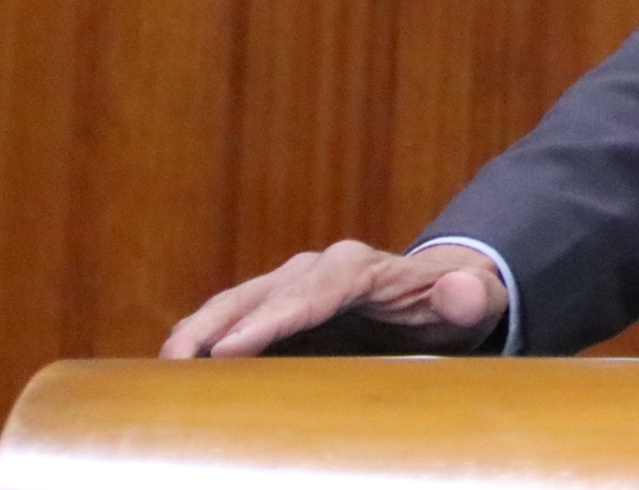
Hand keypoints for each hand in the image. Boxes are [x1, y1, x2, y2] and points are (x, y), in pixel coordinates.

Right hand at [160, 240, 506, 357]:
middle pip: (260, 296)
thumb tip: (463, 288)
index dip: (271, 321)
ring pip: (236, 304)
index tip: (230, 351)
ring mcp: (291, 287)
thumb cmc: (454, 306)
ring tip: (164, 367)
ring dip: (199, 331)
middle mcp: (318, 270)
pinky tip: (175, 370)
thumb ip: (471, 297)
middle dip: (217, 327)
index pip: (311, 293)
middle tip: (176, 363)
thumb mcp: (474, 304)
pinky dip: (203, 339)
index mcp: (360, 268)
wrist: (439, 298)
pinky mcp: (275, 309)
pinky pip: (232, 320)